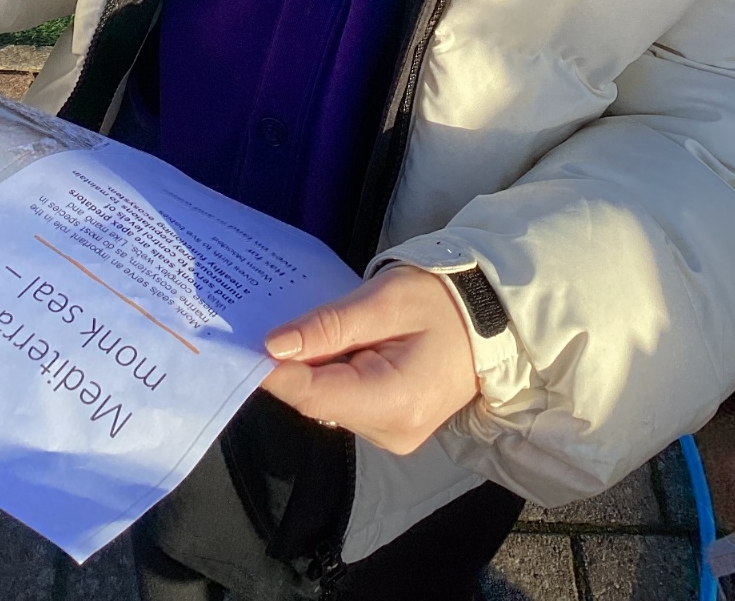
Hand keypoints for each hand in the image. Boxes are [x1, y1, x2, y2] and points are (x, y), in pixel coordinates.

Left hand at [260, 265, 479, 454]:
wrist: (490, 317)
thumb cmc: (441, 299)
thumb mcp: (385, 300)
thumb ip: (329, 325)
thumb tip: (273, 347)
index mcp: (393, 402)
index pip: (311, 394)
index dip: (272, 369)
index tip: (244, 338)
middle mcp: (390, 433)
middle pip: (316, 400)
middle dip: (294, 362)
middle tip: (277, 318)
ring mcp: (391, 435)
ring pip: (326, 401)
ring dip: (315, 365)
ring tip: (318, 324)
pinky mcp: (389, 426)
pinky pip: (344, 400)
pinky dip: (333, 372)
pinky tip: (337, 342)